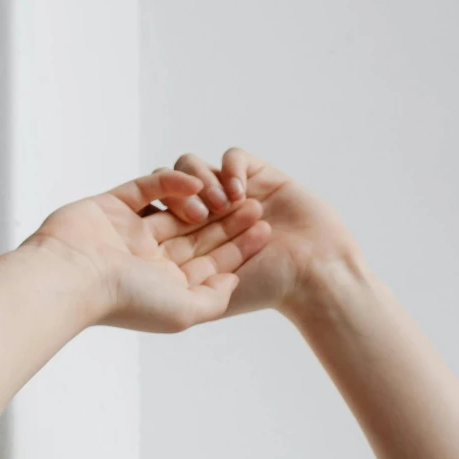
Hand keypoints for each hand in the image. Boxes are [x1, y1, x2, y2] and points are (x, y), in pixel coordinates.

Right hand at [30, 167, 270, 333]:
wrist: (73, 278)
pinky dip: (172, 182)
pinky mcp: (112, 205)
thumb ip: (214, 298)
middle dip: (229, 220)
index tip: (267, 229)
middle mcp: (149, 258)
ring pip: (176, 208)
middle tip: (258, 205)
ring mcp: (130, 230)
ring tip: (228, 196)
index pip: (210, 261)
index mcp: (165, 283)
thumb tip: (234, 279)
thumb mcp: (184, 312)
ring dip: (204, 200)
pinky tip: (196, 182)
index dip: (240, 245)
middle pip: (199, 234)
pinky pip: (149, 186)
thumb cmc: (126, 301)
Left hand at [165, 148, 363, 317]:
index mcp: (191, 237)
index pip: (155, 212)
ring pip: (195, 167)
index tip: (171, 225)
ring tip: (224, 205)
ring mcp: (232, 192)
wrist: (316, 274)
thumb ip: (179, 291)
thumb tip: (142, 277)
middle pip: (171, 185)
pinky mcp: (260, 175)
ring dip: (204, 181)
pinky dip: (232, 170)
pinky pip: (233, 157)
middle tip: (198, 215)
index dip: (158, 210)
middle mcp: (208, 212)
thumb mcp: (211, 301)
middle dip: (180, 195)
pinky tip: (242, 195)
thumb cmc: (267, 289)